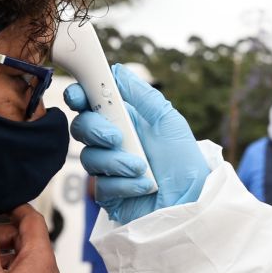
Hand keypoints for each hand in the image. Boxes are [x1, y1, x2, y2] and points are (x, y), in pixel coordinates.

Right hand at [64, 64, 209, 223]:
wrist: (192, 201)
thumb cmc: (184, 160)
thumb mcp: (167, 120)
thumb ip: (141, 95)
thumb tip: (117, 70)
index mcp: (124, 120)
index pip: (90, 103)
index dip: (79, 96)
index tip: (78, 96)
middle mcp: (112, 143)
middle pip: (81, 128)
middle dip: (94, 129)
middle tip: (116, 137)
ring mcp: (108, 169)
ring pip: (89, 158)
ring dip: (116, 161)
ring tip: (142, 168)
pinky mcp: (109, 195)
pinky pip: (101, 185)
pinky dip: (125, 184)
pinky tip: (145, 185)